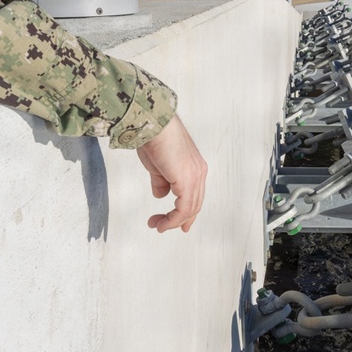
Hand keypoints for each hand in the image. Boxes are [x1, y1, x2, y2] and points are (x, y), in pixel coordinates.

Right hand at [136, 114, 207, 232]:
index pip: (194, 195)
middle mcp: (199, 173)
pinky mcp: (188, 181)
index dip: (186, 212)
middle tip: (163, 227)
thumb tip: (161, 194)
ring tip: (157, 225)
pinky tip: (162, 223)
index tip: (174, 221)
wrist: (153, 125)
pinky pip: (184, 208)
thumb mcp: (157, 166)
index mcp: (194, 167)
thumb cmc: (153, 138)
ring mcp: (195, 177)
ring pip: (190, 208)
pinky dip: (173, 219)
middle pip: (194, 204)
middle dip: (178, 219)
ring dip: (172, 221)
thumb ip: (161, 181)